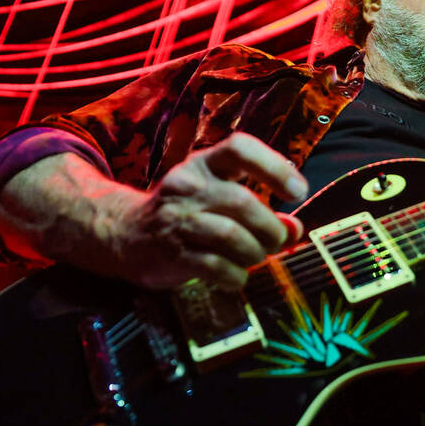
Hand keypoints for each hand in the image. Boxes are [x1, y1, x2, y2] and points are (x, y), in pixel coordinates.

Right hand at [108, 132, 307, 288]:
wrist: (125, 233)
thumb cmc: (187, 213)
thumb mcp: (220, 200)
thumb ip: (260, 210)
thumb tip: (294, 229)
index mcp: (204, 164)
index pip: (240, 149)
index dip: (274, 167)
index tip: (298, 191)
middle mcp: (188, 185)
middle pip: (242, 201)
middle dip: (270, 228)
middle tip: (276, 242)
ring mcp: (176, 218)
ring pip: (230, 235)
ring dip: (255, 252)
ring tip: (255, 258)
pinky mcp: (170, 252)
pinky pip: (215, 266)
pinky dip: (236, 276)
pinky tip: (237, 276)